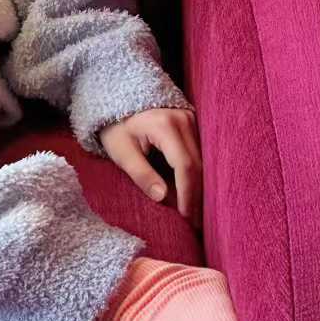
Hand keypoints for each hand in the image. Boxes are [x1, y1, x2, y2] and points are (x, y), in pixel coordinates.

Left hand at [97, 107, 202, 230]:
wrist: (117, 96)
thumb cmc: (115, 126)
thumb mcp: (120, 151)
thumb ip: (141, 173)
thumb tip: (162, 197)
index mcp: (165, 125)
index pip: (185, 166)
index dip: (188, 195)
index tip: (186, 218)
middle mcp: (184, 119)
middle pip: (199, 165)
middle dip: (197, 196)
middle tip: (195, 224)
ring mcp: (191, 119)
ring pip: (203, 160)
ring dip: (199, 187)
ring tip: (195, 213)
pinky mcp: (192, 123)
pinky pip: (200, 153)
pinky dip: (197, 174)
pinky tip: (192, 193)